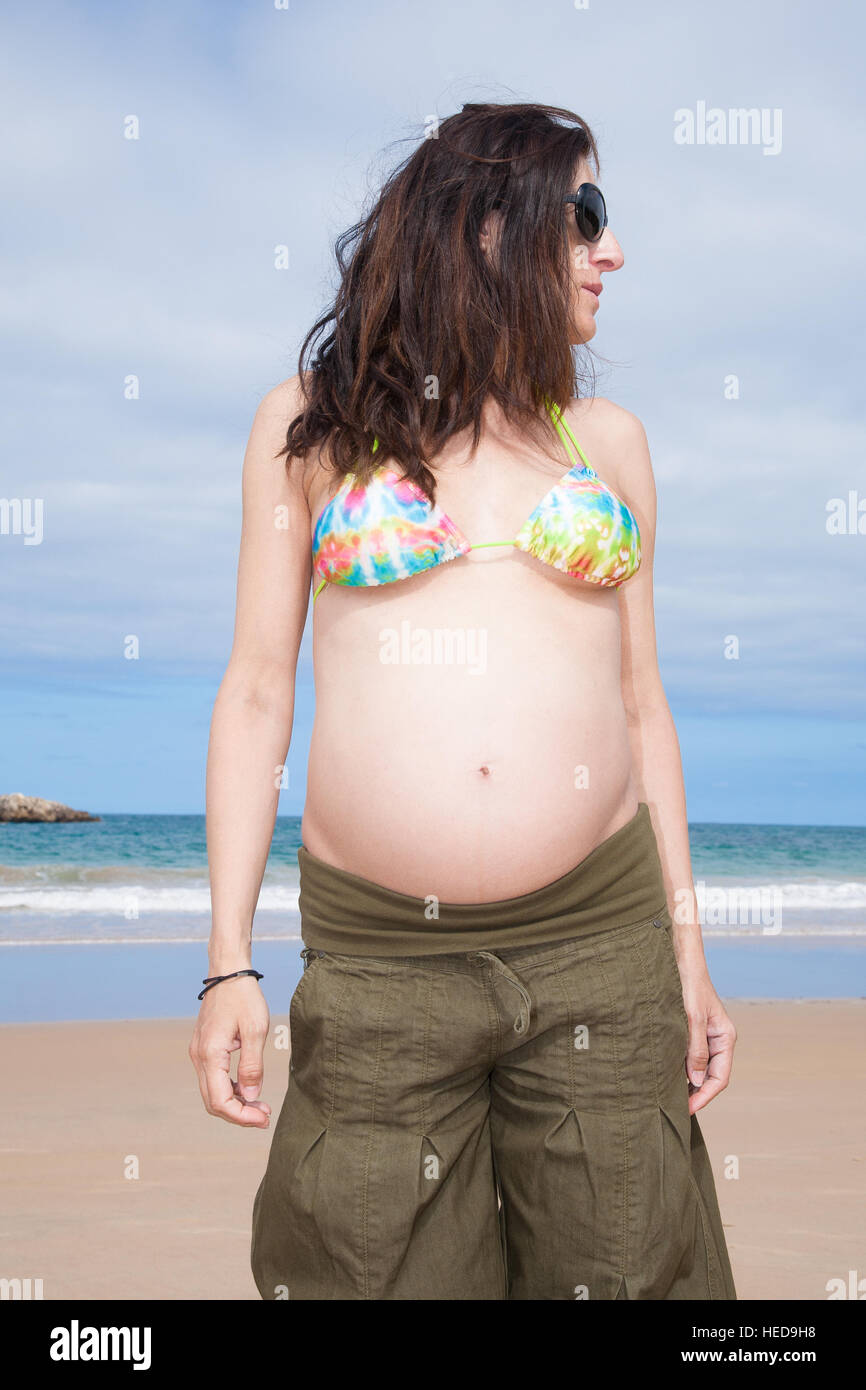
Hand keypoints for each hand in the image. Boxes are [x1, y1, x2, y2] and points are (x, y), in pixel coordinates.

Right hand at [189, 975, 271, 1126]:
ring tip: (260, 1105)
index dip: (242, 1116)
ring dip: (235, 1102)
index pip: (220, 1101)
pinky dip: (230, 1089)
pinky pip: (213, 1078)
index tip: (264, 1118)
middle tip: (265, 1116)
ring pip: (212, 1092)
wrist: (228, 972)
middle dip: (239, 1114)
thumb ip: (252, 1066)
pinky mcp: (204, 1048)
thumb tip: (252, 1096)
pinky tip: (248, 1088)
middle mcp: (199, 1057)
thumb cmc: (243, 996)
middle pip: (213, 1101)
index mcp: (210, 1054)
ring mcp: (199, 1053)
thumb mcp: (255, 1031)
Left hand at [678, 960, 736, 1115]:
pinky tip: (665, 1074)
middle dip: (695, 1093)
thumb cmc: (689, 985)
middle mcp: (717, 1039)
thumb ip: (696, 1049)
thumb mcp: (692, 1019)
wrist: (680, 960)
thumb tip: (697, 1079)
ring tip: (667, 1095)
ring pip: (698, 1068)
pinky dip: (679, 1068)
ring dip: (686, 1082)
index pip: (720, 1077)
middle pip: (710, 1076)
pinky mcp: (690, 1031)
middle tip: (674, 1107)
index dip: (704, 1096)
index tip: (687, 1109)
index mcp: (725, 1037)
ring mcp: (704, 1036)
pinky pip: (688, 1056)